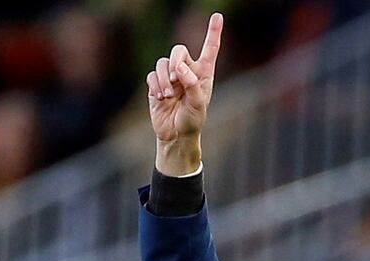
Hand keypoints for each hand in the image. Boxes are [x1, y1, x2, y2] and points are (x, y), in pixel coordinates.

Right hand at [147, 13, 222, 174]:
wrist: (175, 135)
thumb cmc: (192, 121)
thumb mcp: (198, 105)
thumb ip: (192, 85)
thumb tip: (180, 68)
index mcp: (203, 74)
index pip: (210, 49)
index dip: (213, 32)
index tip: (217, 16)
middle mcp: (187, 71)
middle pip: (178, 50)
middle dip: (176, 62)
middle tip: (176, 80)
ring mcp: (170, 77)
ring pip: (163, 62)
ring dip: (164, 78)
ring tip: (168, 95)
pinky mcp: (156, 84)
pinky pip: (152, 75)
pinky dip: (155, 85)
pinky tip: (160, 98)